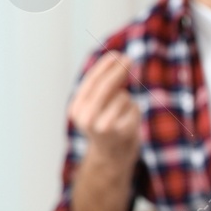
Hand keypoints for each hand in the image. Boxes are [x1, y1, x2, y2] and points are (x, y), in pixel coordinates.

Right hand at [69, 51, 140, 173]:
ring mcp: (102, 127)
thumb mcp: (99, 105)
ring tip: (121, 113)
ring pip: (122, 97)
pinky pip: (133, 108)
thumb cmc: (106, 124)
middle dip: (118, 70)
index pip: (90, 82)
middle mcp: (85, 118)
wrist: (111, 156)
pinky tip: (127, 122)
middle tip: (129, 59)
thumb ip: (106, 85)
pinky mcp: (120, 132)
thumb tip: (121, 60)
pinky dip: (134, 111)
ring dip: (127, 100)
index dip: (105, 66)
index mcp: (76, 109)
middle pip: (105, 87)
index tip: (117, 54)